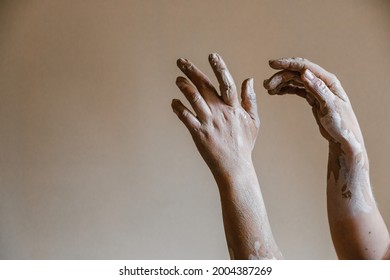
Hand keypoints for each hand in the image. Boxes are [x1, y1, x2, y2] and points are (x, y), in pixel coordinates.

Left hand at [172, 53, 259, 176]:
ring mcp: (209, 122)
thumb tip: (249, 79)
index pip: (226, 82)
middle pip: (205, 86)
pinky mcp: (199, 133)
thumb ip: (250, 100)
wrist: (235, 167)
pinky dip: (178, 108)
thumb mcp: (253, 121)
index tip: (212, 55)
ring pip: (194, 99)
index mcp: (234, 108)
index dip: (219, 67)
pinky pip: (186, 118)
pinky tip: (173, 102)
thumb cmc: (244, 144)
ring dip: (184, 86)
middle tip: (181, 61)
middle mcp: (220, 112)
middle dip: (192, 71)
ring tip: (177, 79)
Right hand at [264, 57, 363, 153]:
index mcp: (328, 81)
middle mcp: (322, 82)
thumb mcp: (330, 107)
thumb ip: (318, 89)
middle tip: (266, 85)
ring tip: (268, 89)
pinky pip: (297, 89)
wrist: (345, 139)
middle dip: (280, 76)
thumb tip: (304, 73)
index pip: (304, 67)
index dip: (287, 64)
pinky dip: (286, 89)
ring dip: (281, 83)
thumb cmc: (342, 124)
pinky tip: (277, 92)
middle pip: (297, 73)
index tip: (271, 64)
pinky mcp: (313, 98)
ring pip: (295, 81)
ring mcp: (317, 90)